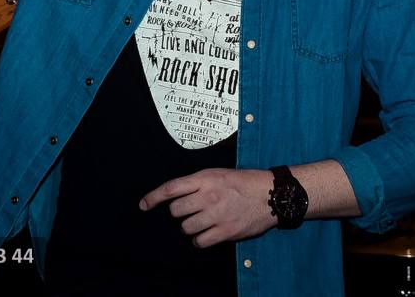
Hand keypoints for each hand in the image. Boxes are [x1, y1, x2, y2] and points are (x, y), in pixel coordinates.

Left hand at [140, 167, 275, 246]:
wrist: (271, 195)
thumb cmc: (243, 182)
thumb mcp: (218, 173)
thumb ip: (196, 183)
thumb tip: (175, 195)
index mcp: (205, 178)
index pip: (171, 188)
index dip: (153, 197)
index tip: (143, 205)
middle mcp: (209, 196)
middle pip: (176, 210)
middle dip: (179, 212)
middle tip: (191, 211)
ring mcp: (217, 215)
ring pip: (186, 227)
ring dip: (190, 227)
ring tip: (202, 221)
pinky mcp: (226, 231)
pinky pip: (200, 241)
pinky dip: (199, 240)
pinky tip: (206, 234)